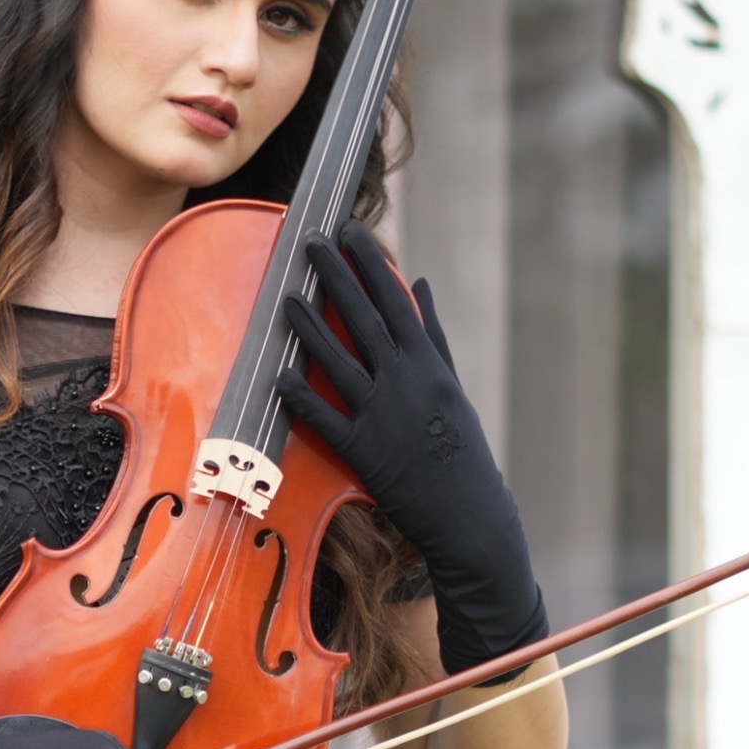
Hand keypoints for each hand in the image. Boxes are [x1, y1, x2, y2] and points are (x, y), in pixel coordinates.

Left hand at [275, 221, 544, 674]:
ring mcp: (384, 416)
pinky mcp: (364, 452)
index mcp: (430, 365)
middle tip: (310, 242)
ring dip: (311, 326)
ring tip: (287, 295)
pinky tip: (278, 373)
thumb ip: (435, 336)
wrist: (470, 517)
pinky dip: (302, 395)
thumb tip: (421, 285)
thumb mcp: (454, 388)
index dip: (369, 264)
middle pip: (364, 319)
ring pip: (339, 361)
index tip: (349, 231)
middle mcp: (407, 383)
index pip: (395, 300)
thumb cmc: (462, 453)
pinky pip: (326, 419)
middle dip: (336, 277)